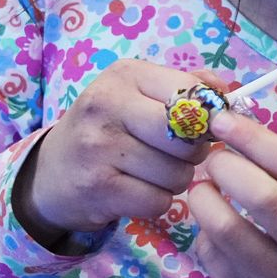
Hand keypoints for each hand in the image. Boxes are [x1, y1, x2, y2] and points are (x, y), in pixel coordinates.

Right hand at [14, 59, 216, 246]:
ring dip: (176, 180)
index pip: (192, 93)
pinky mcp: (98, 188)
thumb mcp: (137, 93)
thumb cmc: (108, 129)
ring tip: (153, 173)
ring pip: (177, 173)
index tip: (204, 128)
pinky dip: (158, 202)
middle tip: (178, 155)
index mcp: (125, 75)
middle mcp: (108, 105)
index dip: (209, 117)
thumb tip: (227, 93)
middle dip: (194, 152)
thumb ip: (185, 85)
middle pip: (188, 136)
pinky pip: (159, 201)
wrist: (49, 173)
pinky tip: (139, 192)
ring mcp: (100, 147)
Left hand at [185, 110, 276, 277]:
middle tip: (214, 156)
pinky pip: (211, 252)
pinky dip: (204, 229)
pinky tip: (213, 222)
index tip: (224, 120)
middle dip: (229, 166)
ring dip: (204, 197)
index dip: (255, 138)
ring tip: (202, 186)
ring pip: (227, 229)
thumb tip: (246, 131)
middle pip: (264, 198)